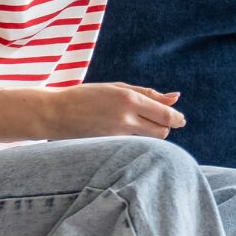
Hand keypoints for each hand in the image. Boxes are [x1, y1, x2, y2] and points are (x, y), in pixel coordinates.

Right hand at [43, 83, 184, 139]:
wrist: (55, 113)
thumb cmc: (87, 96)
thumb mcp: (118, 88)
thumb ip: (148, 94)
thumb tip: (175, 98)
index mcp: (129, 99)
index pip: (165, 115)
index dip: (176, 118)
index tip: (180, 119)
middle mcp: (125, 119)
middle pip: (162, 132)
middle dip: (164, 127)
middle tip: (156, 121)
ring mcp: (117, 136)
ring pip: (149, 141)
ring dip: (151, 134)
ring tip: (136, 125)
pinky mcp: (110, 148)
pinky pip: (134, 147)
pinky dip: (136, 142)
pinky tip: (124, 134)